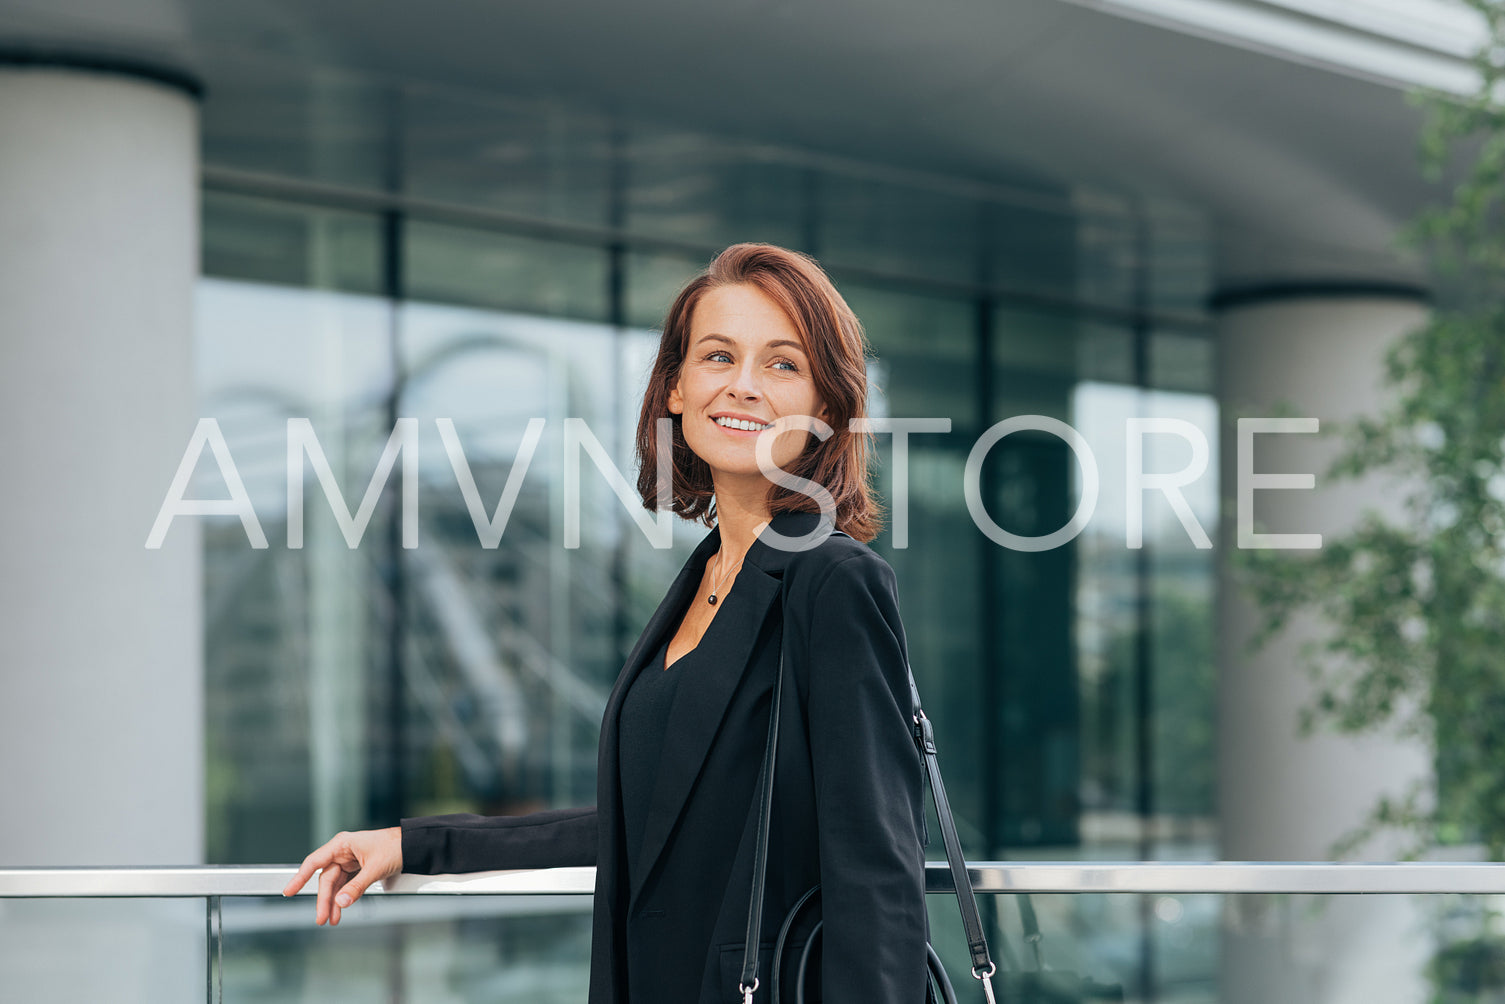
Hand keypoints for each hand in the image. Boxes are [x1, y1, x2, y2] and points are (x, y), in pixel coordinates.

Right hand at [282, 826, 401, 925]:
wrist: (412, 846)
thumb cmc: (395, 847)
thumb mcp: (376, 868)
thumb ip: (357, 886)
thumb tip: (341, 902)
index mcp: (343, 844)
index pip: (315, 862)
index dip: (300, 877)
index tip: (289, 891)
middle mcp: (343, 852)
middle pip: (326, 879)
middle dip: (324, 900)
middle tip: (321, 918)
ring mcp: (349, 861)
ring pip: (335, 885)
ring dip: (333, 902)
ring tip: (331, 919)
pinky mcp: (357, 869)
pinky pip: (345, 886)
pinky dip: (343, 898)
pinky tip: (340, 910)